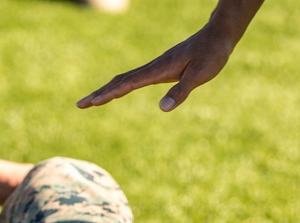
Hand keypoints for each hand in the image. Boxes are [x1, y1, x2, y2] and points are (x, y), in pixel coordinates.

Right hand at [76, 0, 263, 111]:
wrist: (219, 35)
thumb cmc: (212, 54)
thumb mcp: (200, 75)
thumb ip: (181, 91)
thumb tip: (162, 109)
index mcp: (158, 70)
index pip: (127, 84)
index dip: (108, 95)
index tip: (91, 103)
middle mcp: (153, 67)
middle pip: (119, 81)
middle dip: (99, 93)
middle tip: (80, 105)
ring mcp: (156, 67)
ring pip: (125, 79)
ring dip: (107, 89)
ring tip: (93, 100)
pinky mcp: (161, 68)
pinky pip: (135, 78)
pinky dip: (121, 86)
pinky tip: (119, 91)